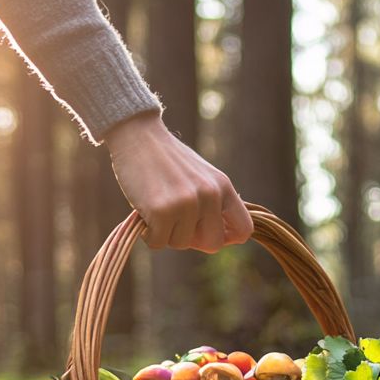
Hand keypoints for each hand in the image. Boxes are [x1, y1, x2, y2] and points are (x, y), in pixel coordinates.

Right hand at [105, 113, 253, 252]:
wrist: (136, 135)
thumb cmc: (166, 160)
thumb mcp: (201, 176)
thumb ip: (213, 203)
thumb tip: (219, 239)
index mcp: (223, 186)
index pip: (243, 229)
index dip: (226, 238)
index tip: (207, 233)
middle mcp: (210, 194)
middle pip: (213, 244)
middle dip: (193, 240)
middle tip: (176, 223)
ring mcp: (186, 202)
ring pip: (181, 244)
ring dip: (166, 233)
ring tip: (157, 207)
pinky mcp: (162, 210)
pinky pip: (158, 243)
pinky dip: (149, 235)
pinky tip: (144, 212)